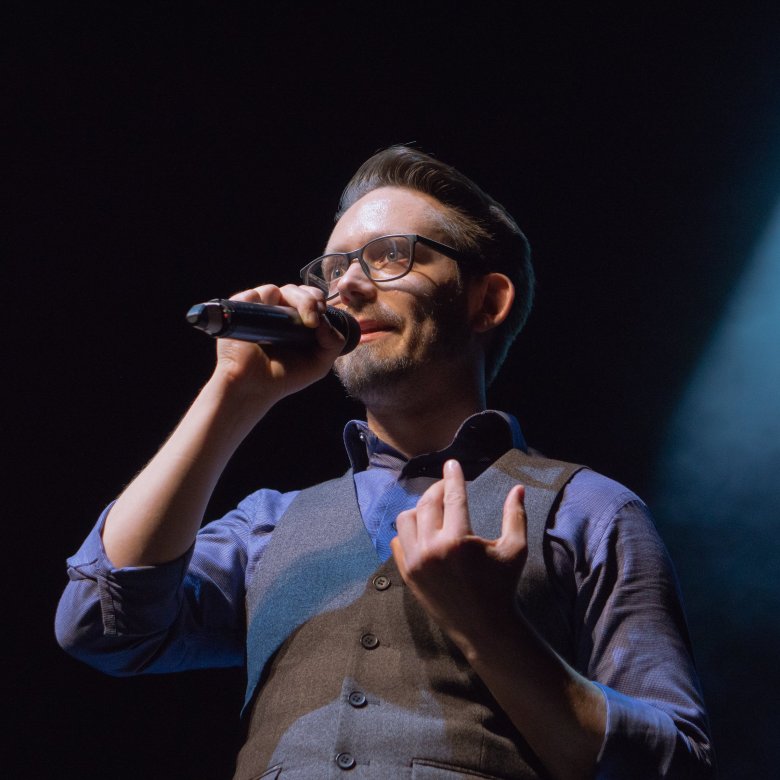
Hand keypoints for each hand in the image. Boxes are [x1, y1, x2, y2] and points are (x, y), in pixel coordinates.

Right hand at [213, 283, 346, 404]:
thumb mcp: (319, 364)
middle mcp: (275, 314)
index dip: (317, 299)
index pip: (307, 298)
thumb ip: (333, 343)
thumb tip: (326, 321)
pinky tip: (275, 314)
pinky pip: (254, 295)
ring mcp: (258, 311)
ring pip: (276, 290)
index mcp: (293, 322)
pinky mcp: (241, 311)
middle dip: (310, 298)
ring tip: (306, 320)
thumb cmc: (283, 378)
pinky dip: (266, 299)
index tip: (323, 312)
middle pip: (295, 291)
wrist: (254, 388)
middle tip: (316, 315)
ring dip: (297, 299)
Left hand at [390, 459, 527, 654]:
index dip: (453, 476)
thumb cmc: (502, 586)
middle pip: (427, 503)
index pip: (452, 496)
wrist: (483, 627)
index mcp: (459, 540)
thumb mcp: (515, 549)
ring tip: (434, 509)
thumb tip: (519, 487)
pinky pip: (397, 541)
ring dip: (419, 509)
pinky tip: (421, 531)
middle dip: (437, 489)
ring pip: (406, 519)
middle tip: (447, 487)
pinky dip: (406, 532)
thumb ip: (515, 515)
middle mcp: (432, 548)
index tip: (452, 463)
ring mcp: (416, 562)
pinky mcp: (407, 574)